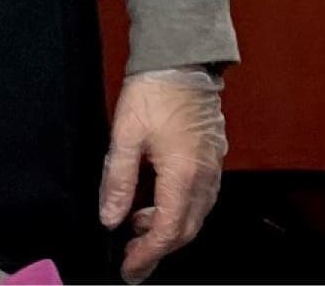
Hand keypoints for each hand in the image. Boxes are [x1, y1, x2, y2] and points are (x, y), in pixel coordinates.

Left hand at [97, 67, 224, 281]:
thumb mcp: (124, 136)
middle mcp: (204, 175)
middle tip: (132, 257)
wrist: (182, 58)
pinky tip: (160, 203)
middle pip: (186, 229)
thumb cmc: (154, 91)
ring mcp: (213, 165)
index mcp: (182, 174)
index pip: (167, 231)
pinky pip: (203, 196)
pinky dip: (183, 210)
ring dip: (171, 229)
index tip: (129, 268)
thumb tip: (110, 218)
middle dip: (159, 249)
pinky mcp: (214, 154)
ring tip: (139, 226)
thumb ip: (118, 181)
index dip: (147, 255)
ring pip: (197, 214)